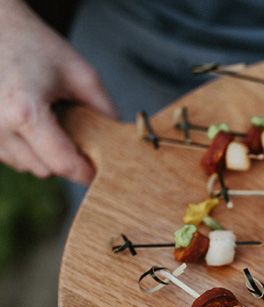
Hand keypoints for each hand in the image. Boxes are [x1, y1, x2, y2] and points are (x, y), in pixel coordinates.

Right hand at [0, 1, 115, 183]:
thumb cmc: (34, 45)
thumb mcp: (81, 74)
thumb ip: (104, 110)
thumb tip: (119, 143)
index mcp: (24, 111)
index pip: (62, 163)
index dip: (86, 172)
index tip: (100, 173)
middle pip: (46, 170)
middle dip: (66, 159)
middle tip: (77, 135)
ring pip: (28, 167)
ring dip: (44, 155)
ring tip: (49, 121)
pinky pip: (11, 158)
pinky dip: (26, 148)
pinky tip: (31, 123)